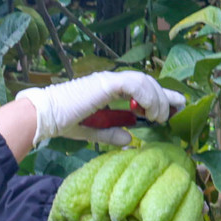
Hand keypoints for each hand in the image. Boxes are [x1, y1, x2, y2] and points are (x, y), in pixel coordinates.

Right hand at [17, 71, 185, 145]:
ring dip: (157, 98)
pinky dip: (147, 96)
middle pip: (146, 82)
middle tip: (177, 109)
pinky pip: (135, 84)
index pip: (139, 88)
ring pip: (144, 81)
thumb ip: (110, 134)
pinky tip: (151, 112)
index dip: (158, 96)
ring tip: (160, 117)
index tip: (172, 108)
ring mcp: (108, 80)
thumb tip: (129, 140)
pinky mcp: (106, 83)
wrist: (43, 116)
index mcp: (107, 90)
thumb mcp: (92, 132)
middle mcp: (110, 81)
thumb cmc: (62, 122)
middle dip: (165, 95)